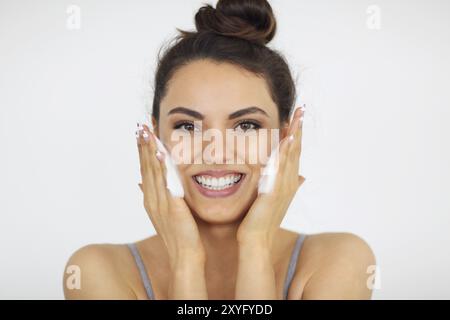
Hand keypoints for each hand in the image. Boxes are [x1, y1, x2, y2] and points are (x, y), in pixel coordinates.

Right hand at [136, 124, 204, 266]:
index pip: (144, 168)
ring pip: (152, 171)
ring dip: (148, 150)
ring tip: (146, 132)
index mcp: (150, 198)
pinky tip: (159, 154)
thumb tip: (141, 181)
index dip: (142, 150)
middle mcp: (151, 197)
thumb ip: (155, 194)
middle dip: (142, 144)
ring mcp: (159, 201)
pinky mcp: (171, 206)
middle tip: (140, 124)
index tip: (141, 132)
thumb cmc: (178, 233)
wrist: (184, 254)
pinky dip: (161, 167)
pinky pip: (165, 183)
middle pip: (144, 166)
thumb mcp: (162, 211)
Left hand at [236, 107, 305, 248]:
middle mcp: (288, 182)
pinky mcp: (274, 191)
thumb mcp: (274, 199)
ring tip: (298, 116)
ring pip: (291, 156)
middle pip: (296, 150)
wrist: (255, 239)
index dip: (297, 135)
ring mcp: (283, 186)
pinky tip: (288, 139)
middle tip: (302, 108)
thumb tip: (303, 176)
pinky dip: (285, 153)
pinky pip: (280, 168)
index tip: (298, 117)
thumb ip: (284, 185)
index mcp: (287, 182)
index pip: (294, 153)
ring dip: (295, 135)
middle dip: (299, 128)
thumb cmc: (261, 221)